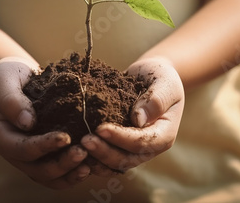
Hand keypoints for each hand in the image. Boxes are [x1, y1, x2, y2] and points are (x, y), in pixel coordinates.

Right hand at [0, 57, 90, 188]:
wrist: (18, 77)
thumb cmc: (8, 77)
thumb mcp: (3, 81)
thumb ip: (11, 100)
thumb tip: (27, 122)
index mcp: (3, 137)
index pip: (22, 149)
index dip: (43, 146)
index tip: (65, 137)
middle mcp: (16, 153)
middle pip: (38, 170)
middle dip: (61, 164)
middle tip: (83, 152)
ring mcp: (32, 157)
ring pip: (50, 177)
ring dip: (70, 173)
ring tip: (89, 164)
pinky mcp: (46, 155)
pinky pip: (59, 172)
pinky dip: (73, 172)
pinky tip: (91, 164)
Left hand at [80, 57, 183, 175]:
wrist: (150, 76)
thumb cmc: (160, 77)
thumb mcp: (164, 82)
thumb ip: (156, 100)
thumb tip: (138, 119)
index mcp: (164, 134)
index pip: (142, 142)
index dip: (121, 138)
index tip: (100, 128)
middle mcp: (149, 148)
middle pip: (126, 159)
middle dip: (104, 151)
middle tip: (84, 140)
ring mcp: (133, 150)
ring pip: (113, 163)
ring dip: (95, 158)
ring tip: (77, 147)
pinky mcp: (120, 146)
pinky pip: (105, 159)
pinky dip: (91, 157)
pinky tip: (75, 150)